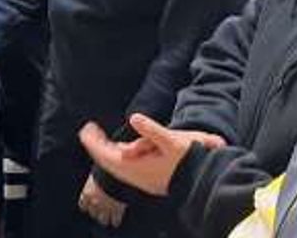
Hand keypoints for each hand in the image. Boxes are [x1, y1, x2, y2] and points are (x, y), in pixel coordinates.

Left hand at [78, 113, 218, 196]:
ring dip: (108, 150)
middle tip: (89, 129)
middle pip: (110, 161)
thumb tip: (135, 118)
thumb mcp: (174, 141)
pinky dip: (122, 155)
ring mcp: (145, 178)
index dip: (94, 143)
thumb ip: (152, 131)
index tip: (86, 130)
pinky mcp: (152, 177)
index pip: (108, 156)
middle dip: (97, 145)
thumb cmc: (193, 159)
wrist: (210, 179)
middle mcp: (139, 176)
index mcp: (139, 169)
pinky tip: (121, 148)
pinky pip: (130, 166)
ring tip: (99, 136)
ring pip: (119, 164)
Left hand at [78, 174, 126, 227]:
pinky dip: (116, 221)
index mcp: (87, 194)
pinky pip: (115, 221)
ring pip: (103, 220)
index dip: (88, 206)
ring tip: (109, 218)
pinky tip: (116, 221)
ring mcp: (105, 208)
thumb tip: (96, 183)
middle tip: (102, 212)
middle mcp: (94, 202)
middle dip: (98, 213)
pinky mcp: (116, 210)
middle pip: (93, 214)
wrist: (115, 174)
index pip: (83, 206)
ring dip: (106, 219)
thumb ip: (95, 184)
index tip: (91, 206)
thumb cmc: (105, 171)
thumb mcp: (96, 176)